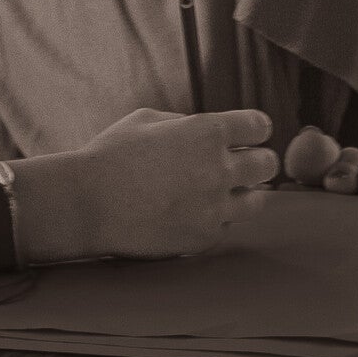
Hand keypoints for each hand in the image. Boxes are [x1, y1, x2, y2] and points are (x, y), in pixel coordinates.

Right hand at [13, 107, 277, 262]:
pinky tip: (196, 209)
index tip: (247, 133)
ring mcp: (214, 206)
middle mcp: (218, 168)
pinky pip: (228, 223)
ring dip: (245, 191)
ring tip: (223, 188)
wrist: (89, 203)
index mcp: (206, 131)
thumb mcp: (148, 120)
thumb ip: (186, 123)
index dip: (255, 127)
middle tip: (246, 163)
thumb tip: (208, 132)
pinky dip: (219, 215)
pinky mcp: (205, 236)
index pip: (258, 126)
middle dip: (259, 160)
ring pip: (257, 200)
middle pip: (268, 164)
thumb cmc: (113, 154)